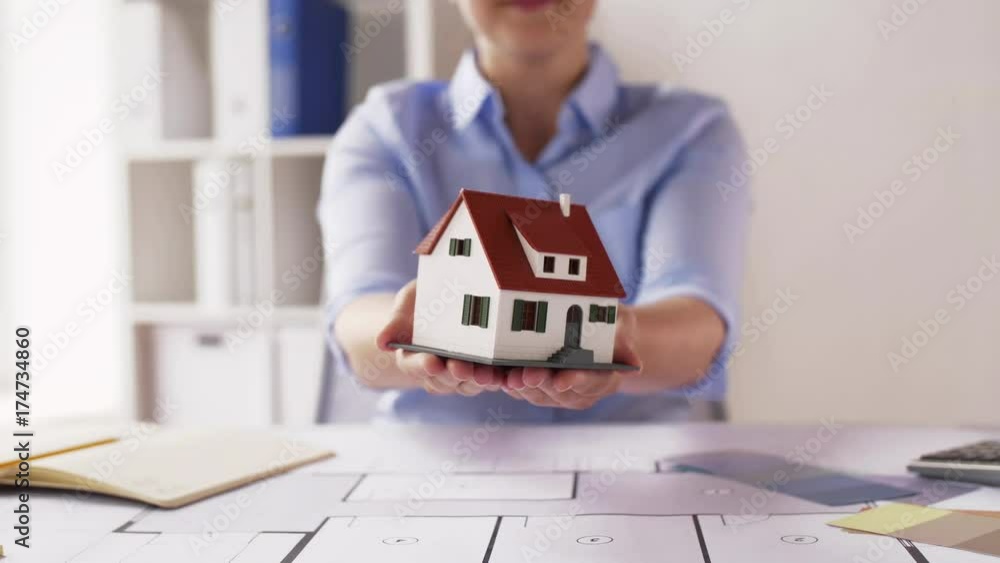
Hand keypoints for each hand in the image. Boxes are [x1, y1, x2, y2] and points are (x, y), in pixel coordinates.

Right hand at [376, 280, 505, 395]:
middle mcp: (435, 371)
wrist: (449, 296)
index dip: (421, 366)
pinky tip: (503, 374)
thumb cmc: (424, 298)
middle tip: (461, 367)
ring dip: (475, 381)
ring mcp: (460, 374)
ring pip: (465, 386)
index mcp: (412, 357)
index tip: (431, 361)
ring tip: (485, 374)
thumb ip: (396, 321)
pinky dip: (496, 380)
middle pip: (442, 381)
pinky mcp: (483, 371)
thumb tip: (381, 341)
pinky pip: (488, 381)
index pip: (414, 366)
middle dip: (452, 375)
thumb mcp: (408, 302)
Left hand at [501, 305, 640, 408]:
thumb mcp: (621, 324)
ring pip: (540, 396)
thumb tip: (635, 363)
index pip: (594, 382)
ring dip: (523, 388)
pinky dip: (512, 385)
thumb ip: (623, 340)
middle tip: (525, 375)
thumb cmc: (611, 324)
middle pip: (561, 393)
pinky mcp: (541, 389)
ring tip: (508, 377)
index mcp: (607, 376)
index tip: (563, 378)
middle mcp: (583, 391)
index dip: (578, 381)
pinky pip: (525, 391)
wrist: (601, 335)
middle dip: (542, 384)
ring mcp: (561, 393)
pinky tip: (499, 375)